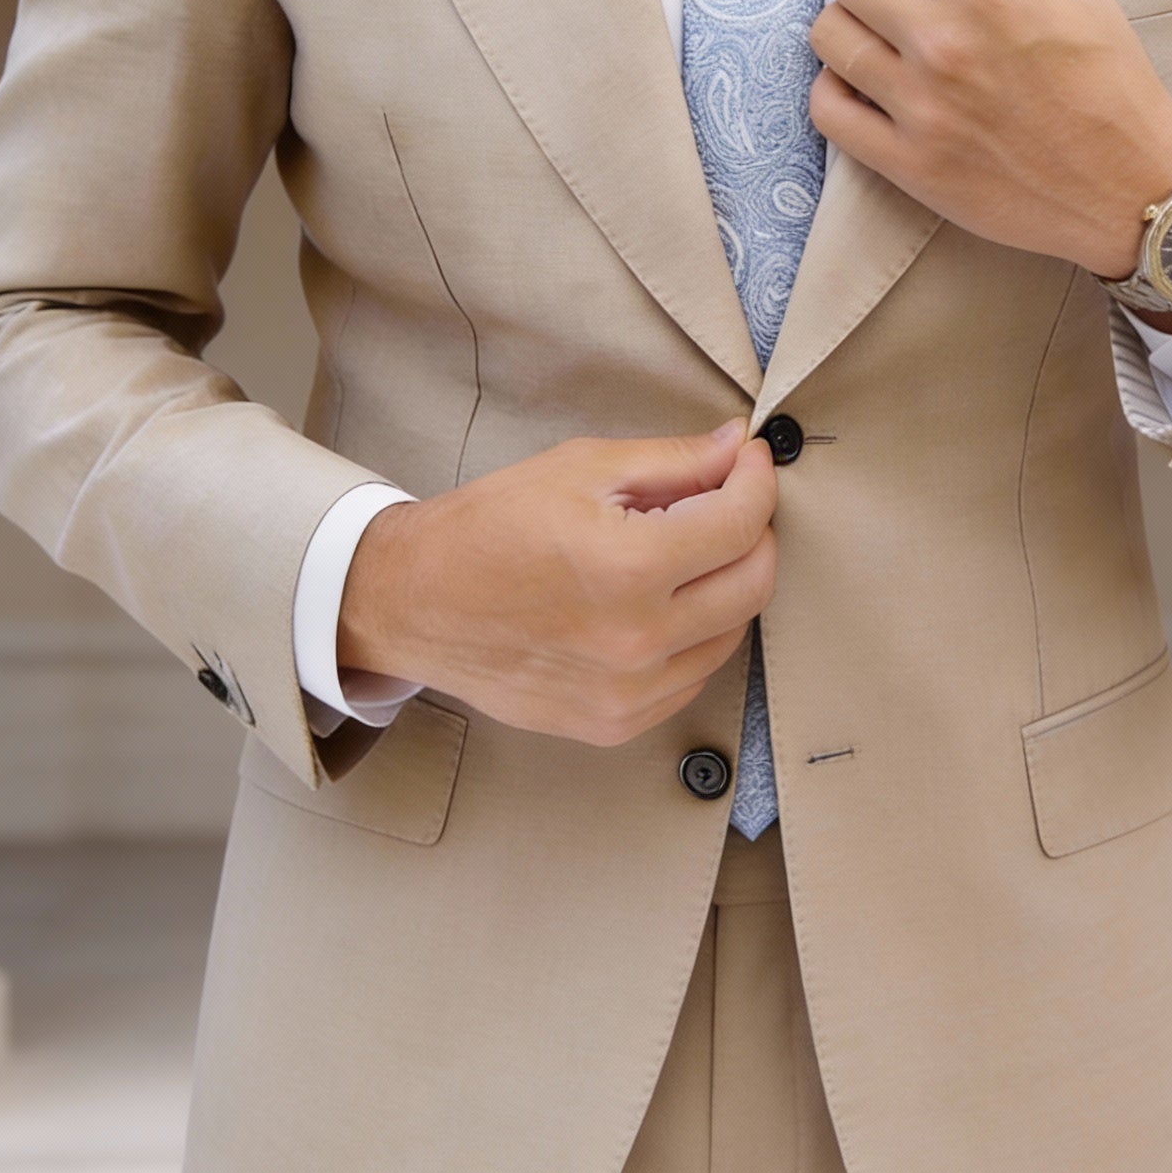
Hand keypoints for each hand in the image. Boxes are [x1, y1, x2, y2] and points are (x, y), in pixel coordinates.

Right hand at [337, 423, 775, 747]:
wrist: (415, 603)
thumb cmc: (489, 527)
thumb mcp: (581, 468)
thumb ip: (674, 460)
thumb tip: (739, 448)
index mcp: (630, 567)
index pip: (743, 522)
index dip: (756, 480)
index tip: (747, 461)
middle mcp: (637, 640)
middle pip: (755, 583)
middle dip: (753, 531)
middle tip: (724, 501)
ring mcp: (628, 693)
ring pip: (732, 634)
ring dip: (726, 585)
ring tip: (682, 553)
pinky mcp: (615, 724)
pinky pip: (692, 676)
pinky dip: (694, 635)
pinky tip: (657, 603)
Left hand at [809, 0, 1171, 282]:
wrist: (1132, 190)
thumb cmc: (1111, 85)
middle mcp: (944, 45)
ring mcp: (920, 108)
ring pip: (829, 36)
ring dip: (845, 23)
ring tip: (878, 32)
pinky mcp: (907, 164)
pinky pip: (827, 110)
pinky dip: (834, 89)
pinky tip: (865, 83)